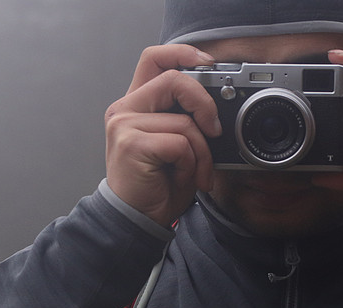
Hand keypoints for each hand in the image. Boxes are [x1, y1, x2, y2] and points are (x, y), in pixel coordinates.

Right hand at [104, 45, 222, 227]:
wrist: (137, 220)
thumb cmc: (157, 186)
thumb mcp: (176, 146)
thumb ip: (186, 120)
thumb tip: (217, 109)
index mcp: (135, 105)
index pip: (154, 59)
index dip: (183, 53)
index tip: (208, 64)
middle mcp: (124, 110)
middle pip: (173, 79)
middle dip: (205, 104)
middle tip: (215, 131)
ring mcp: (124, 125)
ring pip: (183, 121)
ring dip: (202, 152)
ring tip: (195, 172)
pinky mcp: (131, 144)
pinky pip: (180, 143)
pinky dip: (191, 164)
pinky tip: (181, 178)